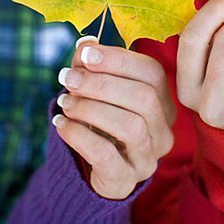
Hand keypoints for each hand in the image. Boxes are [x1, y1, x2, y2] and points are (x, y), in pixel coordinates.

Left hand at [53, 37, 174, 198]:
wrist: (95, 168)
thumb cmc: (100, 118)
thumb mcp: (95, 87)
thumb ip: (91, 65)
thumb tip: (85, 43)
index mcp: (162, 101)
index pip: (152, 72)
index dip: (119, 59)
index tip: (85, 54)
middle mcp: (162, 129)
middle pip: (144, 98)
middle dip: (102, 84)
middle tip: (69, 78)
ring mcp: (148, 157)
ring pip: (130, 126)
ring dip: (91, 108)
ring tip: (64, 102)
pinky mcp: (126, 179)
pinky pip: (106, 155)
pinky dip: (79, 135)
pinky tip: (61, 124)